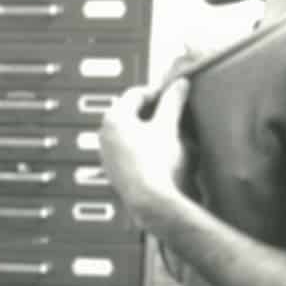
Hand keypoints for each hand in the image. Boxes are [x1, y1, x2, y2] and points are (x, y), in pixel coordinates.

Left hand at [98, 78, 191, 223]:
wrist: (151, 202)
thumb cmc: (158, 163)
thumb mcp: (169, 126)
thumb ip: (173, 101)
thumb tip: (180, 83)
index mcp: (114, 119)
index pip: (136, 93)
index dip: (158, 91)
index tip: (175, 94)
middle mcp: (104, 135)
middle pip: (130, 112)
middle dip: (152, 110)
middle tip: (173, 112)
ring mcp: (107, 155)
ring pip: (129, 132)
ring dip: (147, 129)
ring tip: (169, 133)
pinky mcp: (114, 171)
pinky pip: (128, 150)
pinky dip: (143, 146)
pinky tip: (159, 153)